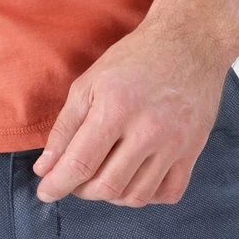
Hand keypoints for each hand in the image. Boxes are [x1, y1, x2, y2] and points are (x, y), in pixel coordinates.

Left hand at [32, 9, 232, 207]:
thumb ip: (64, 128)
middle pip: (108, 186)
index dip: (57, 184)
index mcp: (115, 107)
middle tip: (74, 179)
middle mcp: (148, 129)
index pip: (80, 163)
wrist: (188, 42)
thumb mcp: (89, 82)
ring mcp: (174, 143)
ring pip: (137, 196)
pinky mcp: (193, 149)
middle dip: (82, 191)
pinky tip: (135, 178)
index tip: (45, 192)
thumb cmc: (134, 58)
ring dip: (112, 195)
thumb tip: (45, 168)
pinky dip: (147, 196)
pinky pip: (168, 193)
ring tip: (102, 176)